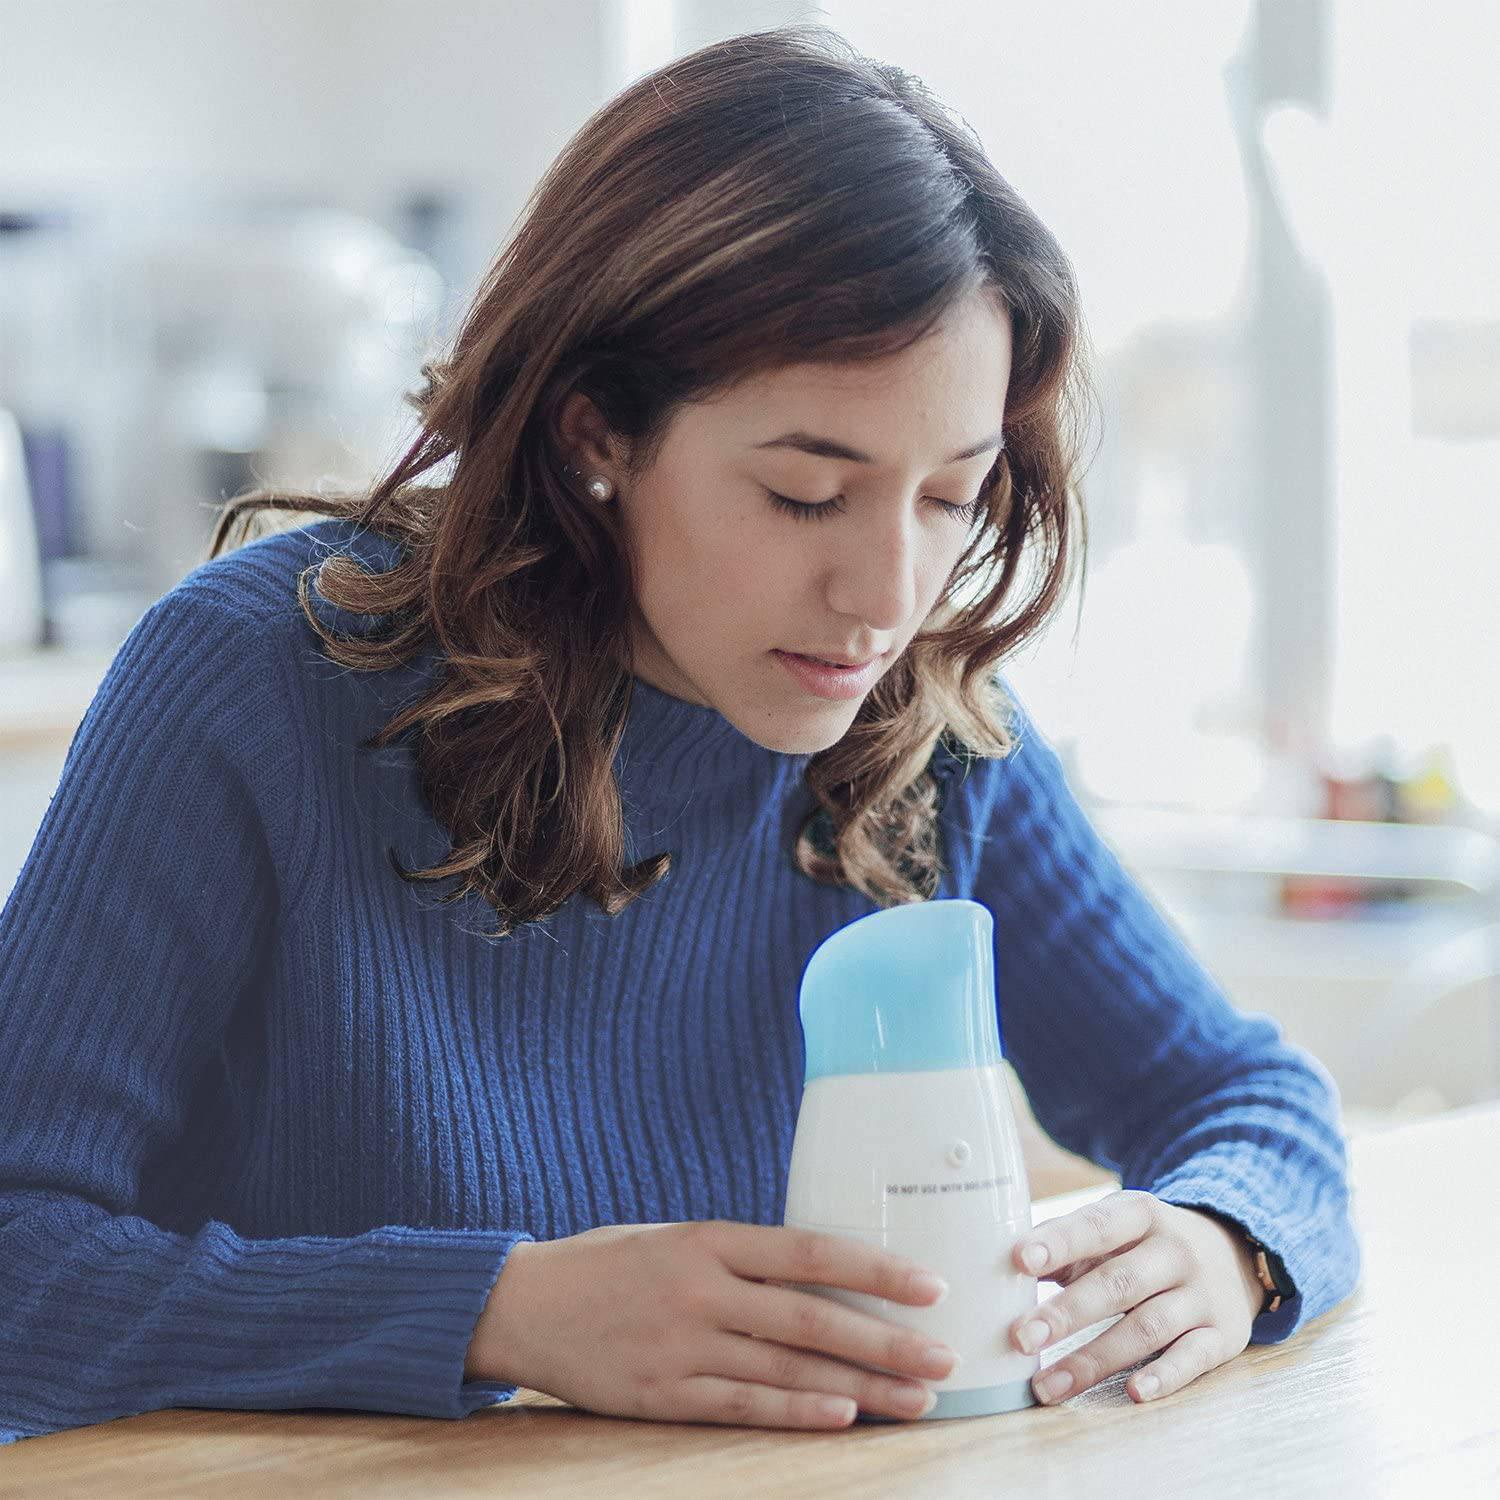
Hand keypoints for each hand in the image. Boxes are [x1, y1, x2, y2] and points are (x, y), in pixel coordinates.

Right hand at [467, 1220, 960, 1428]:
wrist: (519, 1302)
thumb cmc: (606, 1263)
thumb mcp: (672, 1237)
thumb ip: (737, 1258)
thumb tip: (817, 1275)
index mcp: (707, 1240)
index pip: (808, 1252)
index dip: (873, 1268)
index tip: (930, 1284)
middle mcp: (700, 1291)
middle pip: (810, 1318)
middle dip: (885, 1340)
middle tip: (945, 1357)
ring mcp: (680, 1347)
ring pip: (786, 1368)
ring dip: (859, 1386)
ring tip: (916, 1401)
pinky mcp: (659, 1395)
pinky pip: (740, 1405)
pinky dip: (794, 1412)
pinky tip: (841, 1416)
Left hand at [1006, 1190, 1265, 1405]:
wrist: (1235, 1249)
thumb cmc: (1146, 1243)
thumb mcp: (1114, 1228)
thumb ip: (1065, 1241)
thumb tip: (1002, 1262)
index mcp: (1141, 1214)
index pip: (1097, 1226)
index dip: (1059, 1242)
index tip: (1019, 1260)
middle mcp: (1175, 1251)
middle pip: (1117, 1284)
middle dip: (1066, 1313)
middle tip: (1020, 1338)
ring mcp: (1201, 1294)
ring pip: (1146, 1328)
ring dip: (1094, 1359)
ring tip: (1047, 1386)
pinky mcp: (1223, 1335)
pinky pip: (1194, 1358)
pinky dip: (1166, 1377)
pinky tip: (1134, 1393)